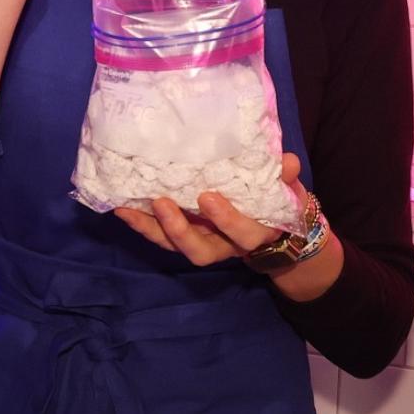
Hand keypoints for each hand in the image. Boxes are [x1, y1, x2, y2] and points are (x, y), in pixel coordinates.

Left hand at [114, 152, 304, 268]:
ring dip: (151, 229)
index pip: (242, 233)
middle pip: (200, 251)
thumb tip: (288, 162)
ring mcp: (204, 243)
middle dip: (179, 231)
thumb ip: (287, 178)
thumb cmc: (279, 203)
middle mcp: (226, 246)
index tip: (207, 197)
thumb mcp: (289, 191)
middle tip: (162, 203)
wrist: (273, 228)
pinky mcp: (187, 236)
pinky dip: (144, 225)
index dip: (225, 219)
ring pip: (176, 246)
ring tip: (128, 209)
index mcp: (254, 234)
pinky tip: (123, 208)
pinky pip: (163, 237)